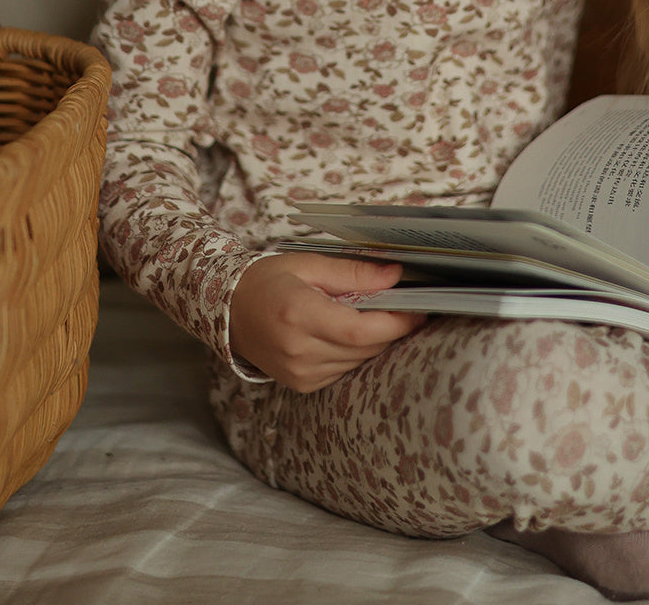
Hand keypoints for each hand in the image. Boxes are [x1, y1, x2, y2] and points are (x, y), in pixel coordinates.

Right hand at [229, 252, 425, 392]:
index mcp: (299, 316)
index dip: (396, 323)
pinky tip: (348, 333)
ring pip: (358, 362)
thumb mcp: (308, 264)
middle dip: (391, 329)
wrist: (229, 309)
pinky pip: (344, 370)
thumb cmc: (268, 280)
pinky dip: (355, 353)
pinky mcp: (301, 384)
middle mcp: (298, 351)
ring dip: (374, 341)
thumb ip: (352, 272)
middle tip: (406, 306)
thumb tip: (394, 276)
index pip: (360, 331)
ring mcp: (299, 373)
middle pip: (364, 348)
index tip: (420, 310)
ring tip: (377, 316)